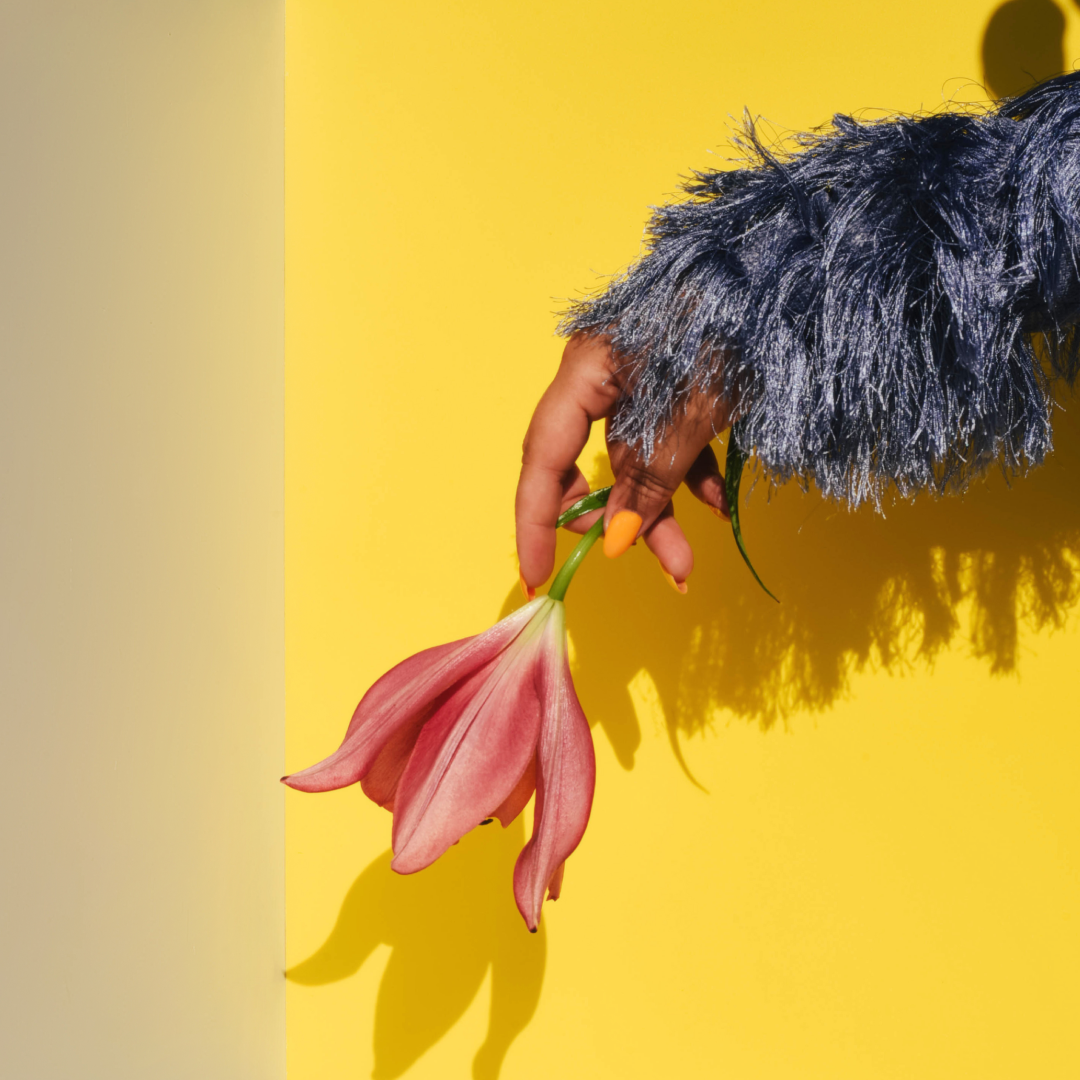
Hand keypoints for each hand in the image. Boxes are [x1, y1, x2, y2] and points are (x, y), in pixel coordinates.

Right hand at [515, 334, 732, 592]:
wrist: (790, 276)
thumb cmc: (732, 329)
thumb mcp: (690, 413)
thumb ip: (648, 478)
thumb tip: (617, 541)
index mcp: (586, 369)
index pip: (543, 457)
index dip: (536, 521)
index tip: (535, 576)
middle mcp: (603, 376)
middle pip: (592, 464)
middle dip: (623, 520)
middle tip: (656, 567)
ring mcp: (640, 380)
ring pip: (637, 460)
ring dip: (662, 509)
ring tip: (688, 564)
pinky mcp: (676, 384)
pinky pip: (670, 441)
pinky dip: (689, 476)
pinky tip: (716, 505)